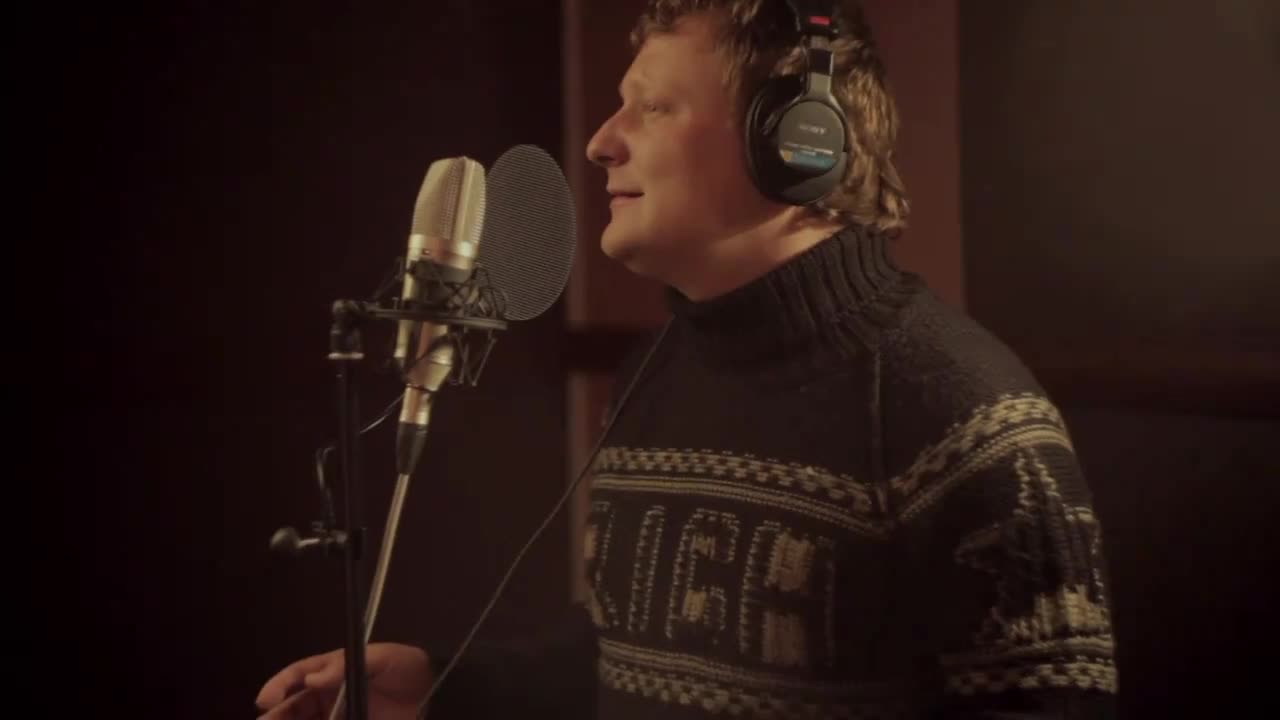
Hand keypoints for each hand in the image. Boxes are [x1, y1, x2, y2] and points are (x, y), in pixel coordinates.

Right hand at [256, 642, 431, 719]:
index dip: (279, 685)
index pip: (298, 676)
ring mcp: (339, 715)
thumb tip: (312, 676)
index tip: (265, 699)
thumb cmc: (408, 669)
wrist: (437, 695)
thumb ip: (348, 665)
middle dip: (276, 716)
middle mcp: (329, 696)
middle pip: (293, 707)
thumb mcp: (383, 658)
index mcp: (332, 671)